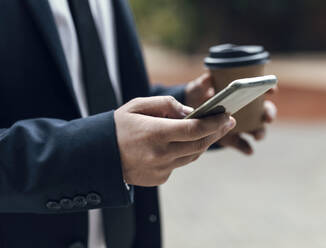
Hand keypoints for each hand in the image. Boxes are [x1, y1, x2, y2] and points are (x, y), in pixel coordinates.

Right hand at [114, 96, 235, 185]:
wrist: (98, 156)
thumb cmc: (118, 126)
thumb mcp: (137, 105)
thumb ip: (166, 104)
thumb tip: (190, 112)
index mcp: (154, 133)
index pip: (193, 129)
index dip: (214, 123)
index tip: (227, 115)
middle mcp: (159, 154)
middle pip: (199, 145)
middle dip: (216, 132)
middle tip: (228, 121)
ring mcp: (160, 170)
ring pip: (192, 156)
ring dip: (204, 142)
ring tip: (211, 129)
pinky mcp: (159, 179)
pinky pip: (179, 164)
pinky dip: (184, 152)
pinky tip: (183, 143)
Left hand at [185, 73, 277, 154]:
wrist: (188, 114)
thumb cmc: (198, 96)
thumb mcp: (198, 88)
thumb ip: (203, 84)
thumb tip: (208, 78)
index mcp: (242, 94)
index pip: (260, 90)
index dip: (269, 89)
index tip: (272, 90)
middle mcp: (246, 110)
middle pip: (265, 111)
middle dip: (269, 114)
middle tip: (267, 117)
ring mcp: (241, 126)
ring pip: (257, 129)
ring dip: (260, 132)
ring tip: (257, 136)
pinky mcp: (233, 139)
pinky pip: (243, 144)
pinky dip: (246, 148)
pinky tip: (249, 150)